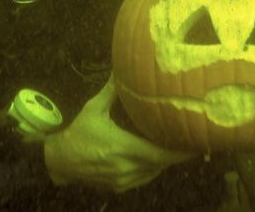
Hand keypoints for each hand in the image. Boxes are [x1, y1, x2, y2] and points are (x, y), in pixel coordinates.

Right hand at [43, 76, 193, 192]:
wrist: (59, 160)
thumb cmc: (77, 132)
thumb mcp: (93, 108)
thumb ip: (111, 91)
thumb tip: (120, 70)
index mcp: (121, 147)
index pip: (158, 154)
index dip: (178, 152)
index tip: (195, 144)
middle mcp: (124, 167)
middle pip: (160, 164)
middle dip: (175, 154)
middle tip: (191, 141)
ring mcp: (122, 179)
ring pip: (153, 172)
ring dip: (164, 161)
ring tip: (177, 147)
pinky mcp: (119, 186)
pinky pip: (143, 178)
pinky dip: (152, 169)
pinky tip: (156, 157)